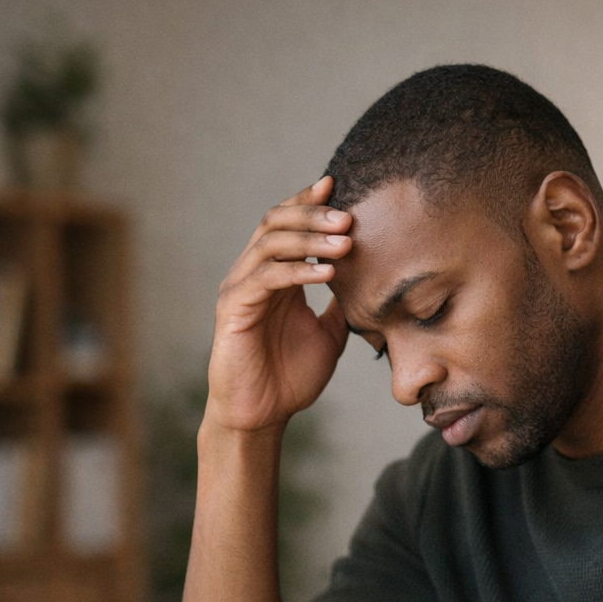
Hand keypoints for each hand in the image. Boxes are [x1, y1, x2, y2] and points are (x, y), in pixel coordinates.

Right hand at [206, 176, 351, 432]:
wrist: (263, 415)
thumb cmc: (291, 377)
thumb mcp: (328, 334)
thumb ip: (341, 304)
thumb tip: (368, 282)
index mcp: (274, 276)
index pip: (287, 224)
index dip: (309, 202)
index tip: (340, 186)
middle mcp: (253, 274)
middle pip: (277, 222)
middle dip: (314, 215)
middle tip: (349, 216)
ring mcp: (240, 289)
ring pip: (270, 243)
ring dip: (310, 239)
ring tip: (345, 242)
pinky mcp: (233, 309)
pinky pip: (265, 278)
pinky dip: (297, 271)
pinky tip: (327, 274)